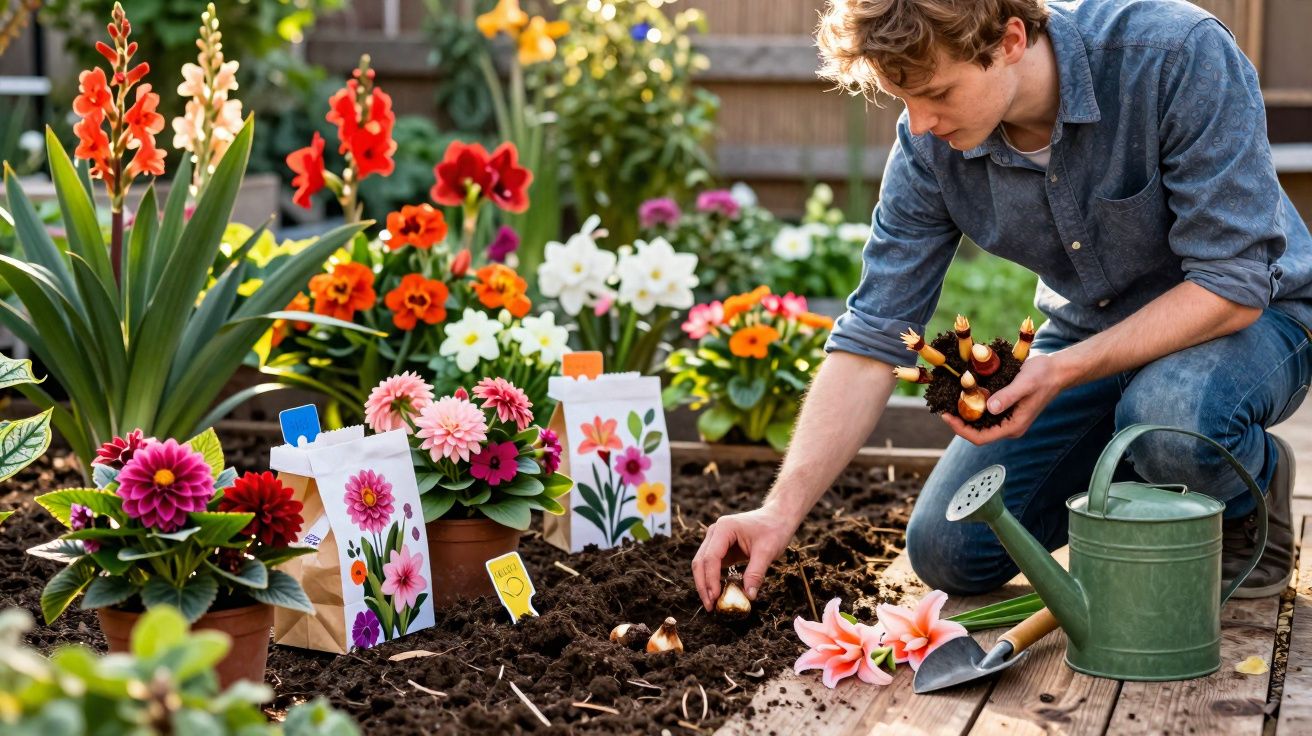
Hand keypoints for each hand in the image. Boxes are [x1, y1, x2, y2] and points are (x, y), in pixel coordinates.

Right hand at [692, 506, 797, 610]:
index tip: (715, 598)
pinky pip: (711, 566)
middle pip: (700, 561)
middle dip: (703, 585)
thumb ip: (756, 573)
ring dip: (705, 584)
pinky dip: (713, 580)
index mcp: (724, 528)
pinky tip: (719, 594)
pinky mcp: (720, 548)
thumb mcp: (767, 551)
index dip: (711, 579)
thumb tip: (748, 596)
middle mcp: (715, 532)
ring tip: (712, 603)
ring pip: (702, 565)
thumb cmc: (773, 530)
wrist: (777, 518)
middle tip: (710, 606)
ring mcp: (715, 540)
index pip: (711, 557)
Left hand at [941, 352, 1067, 444]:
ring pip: (980, 422)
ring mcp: (1007, 418)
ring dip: (964, 413)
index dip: (961, 430)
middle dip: (959, 422)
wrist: (1057, 370)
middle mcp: (1009, 426)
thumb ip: (1008, 396)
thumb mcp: (1025, 383)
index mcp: (1013, 426)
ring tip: (949, 400)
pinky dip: (973, 405)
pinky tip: (964, 393)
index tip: (946, 416)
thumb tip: (989, 408)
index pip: (981, 438)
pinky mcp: (1006, 408)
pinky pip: (985, 412)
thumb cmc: (1044, 376)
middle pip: (977, 432)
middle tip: (944, 407)